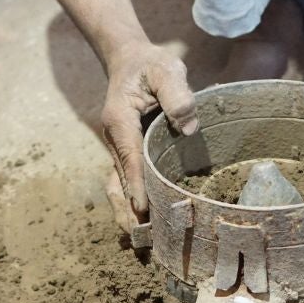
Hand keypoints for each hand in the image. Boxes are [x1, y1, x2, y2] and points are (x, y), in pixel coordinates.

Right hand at [100, 43, 196, 221]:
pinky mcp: (125, 153)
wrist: (130, 61)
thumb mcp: (166, 69)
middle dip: (128, 210)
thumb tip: (189, 126)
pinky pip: (124, 182)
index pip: (129, 157)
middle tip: (142, 237)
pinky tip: (141, 223)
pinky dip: (130, 203)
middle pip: (118, 181)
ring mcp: (117, 148)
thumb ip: (177, 93)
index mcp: (120, 119)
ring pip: (117, 186)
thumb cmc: (150, 65)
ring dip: (126, 213)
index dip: (137, 184)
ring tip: (139, 241)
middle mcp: (114, 138)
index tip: (143, 210)